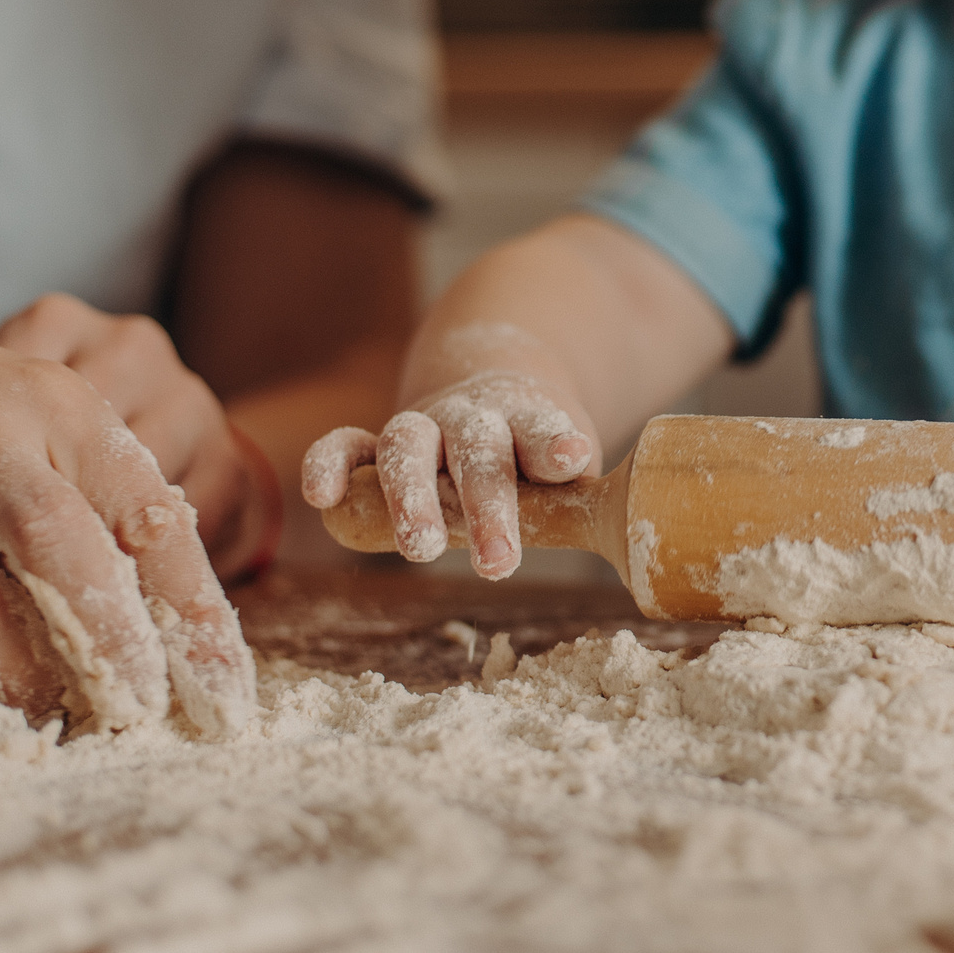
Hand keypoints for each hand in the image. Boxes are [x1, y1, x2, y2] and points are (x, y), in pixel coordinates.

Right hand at [0, 277, 253, 735]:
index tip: (228, 691)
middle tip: (152, 714)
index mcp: (59, 406)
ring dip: (34, 674)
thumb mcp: (28, 408)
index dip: (196, 615)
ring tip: (73, 712)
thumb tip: (165, 614)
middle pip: (74, 559)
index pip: (153, 518)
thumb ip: (92, 491)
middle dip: (122, 652)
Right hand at [303, 362, 595, 578]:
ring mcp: (423, 425)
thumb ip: (579, 491)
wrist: (494, 388)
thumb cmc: (536, 447)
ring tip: (423, 551)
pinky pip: (344, 444)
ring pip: (408, 445)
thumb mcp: (567, 460)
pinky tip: (323, 498)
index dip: (553, 443)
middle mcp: (472, 419)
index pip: (540, 430)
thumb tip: (630, 532)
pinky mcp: (378, 442)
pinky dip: (329, 464)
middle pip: (475, 450)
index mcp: (528, 419)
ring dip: (412, 496)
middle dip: (486, 506)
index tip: (570, 456)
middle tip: (500, 565)